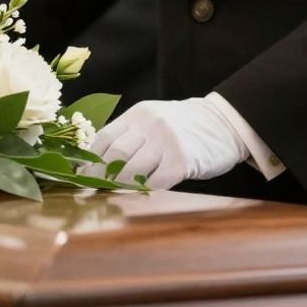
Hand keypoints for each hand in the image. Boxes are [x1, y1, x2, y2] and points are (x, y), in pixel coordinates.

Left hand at [87, 97, 248, 189]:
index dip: (90, 160)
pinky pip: (155, 182)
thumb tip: (94, 162)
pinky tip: (142, 192)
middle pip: (114, 155)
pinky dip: (144, 190)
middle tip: (96, 188)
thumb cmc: (182, 126)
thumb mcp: (152, 120)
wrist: (224, 123)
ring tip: (117, 191)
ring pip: (130, 170)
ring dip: (120, 185)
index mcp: (138, 114)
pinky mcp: (183, 161)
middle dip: (101, 175)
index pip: (103, 137)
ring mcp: (167, 142)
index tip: (82, 175)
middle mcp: (151, 125)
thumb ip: (128, 134)